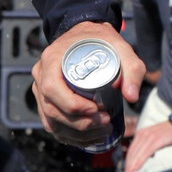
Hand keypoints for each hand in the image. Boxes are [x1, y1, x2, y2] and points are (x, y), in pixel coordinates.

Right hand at [29, 22, 142, 148]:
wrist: (85, 34)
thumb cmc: (100, 40)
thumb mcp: (120, 46)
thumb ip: (132, 68)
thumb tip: (132, 98)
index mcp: (51, 60)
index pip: (53, 90)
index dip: (74, 106)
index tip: (99, 111)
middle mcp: (40, 75)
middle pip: (52, 110)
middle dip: (79, 123)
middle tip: (105, 124)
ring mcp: (39, 89)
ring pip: (51, 121)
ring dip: (76, 134)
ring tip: (102, 132)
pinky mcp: (45, 100)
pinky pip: (52, 124)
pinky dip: (69, 136)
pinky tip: (89, 138)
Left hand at [121, 113, 171, 171]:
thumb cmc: (170, 132)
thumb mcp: (156, 137)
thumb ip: (150, 145)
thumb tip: (148, 155)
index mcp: (141, 133)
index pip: (131, 150)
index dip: (128, 161)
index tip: (127, 170)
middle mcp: (143, 134)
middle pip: (132, 153)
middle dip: (128, 166)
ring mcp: (149, 137)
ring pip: (137, 154)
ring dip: (132, 166)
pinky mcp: (156, 141)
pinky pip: (145, 153)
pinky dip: (140, 162)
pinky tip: (137, 168)